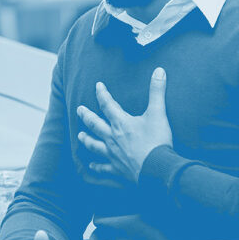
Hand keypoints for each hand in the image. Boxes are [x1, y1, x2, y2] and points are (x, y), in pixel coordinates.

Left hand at [76, 67, 172, 182]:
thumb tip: (159, 70)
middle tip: (79, 109)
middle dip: (86, 115)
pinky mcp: (116, 168)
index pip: (107, 104)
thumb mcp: (158, 113)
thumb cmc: (157, 141)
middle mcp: (112, 137)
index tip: (97, 86)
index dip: (101, 94)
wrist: (157, 168)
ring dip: (86, 139)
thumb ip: (157, 91)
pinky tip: (91, 166)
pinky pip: (103, 167)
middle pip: (95, 124)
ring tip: (80, 135)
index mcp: (120, 122)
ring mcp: (113, 153)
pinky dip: (96, 166)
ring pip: (94, 144)